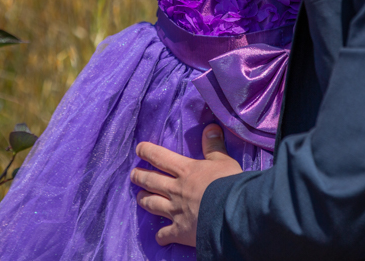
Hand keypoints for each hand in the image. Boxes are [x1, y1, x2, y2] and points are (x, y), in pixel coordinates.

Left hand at [131, 124, 242, 246]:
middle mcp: (175, 189)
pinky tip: (159, 237)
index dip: (147, 152)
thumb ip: (214, 146)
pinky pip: (165, 234)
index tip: (138, 149)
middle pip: (151, 180)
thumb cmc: (229, 184)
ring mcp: (175, 210)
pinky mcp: (180, 230)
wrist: (232, 212)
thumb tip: (211, 127)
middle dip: (139, 176)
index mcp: (185, 170)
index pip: (160, 157)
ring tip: (139, 197)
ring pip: (152, 204)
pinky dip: (161, 236)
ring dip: (143, 199)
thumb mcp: (224, 161)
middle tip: (133, 174)